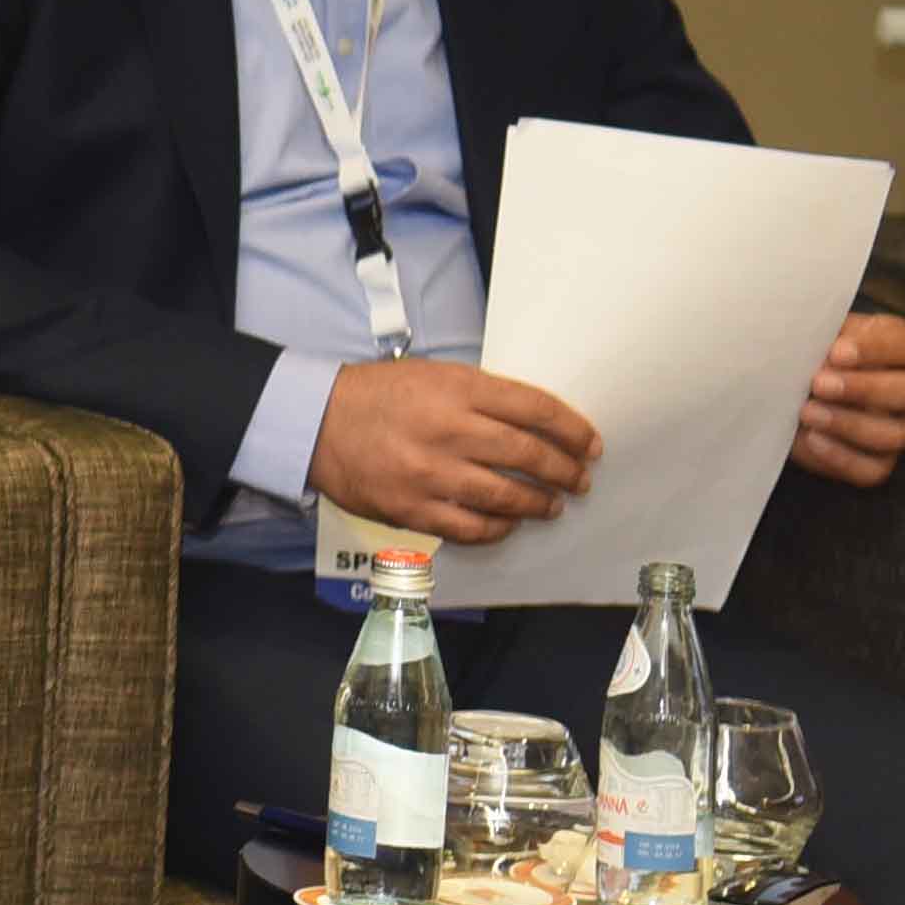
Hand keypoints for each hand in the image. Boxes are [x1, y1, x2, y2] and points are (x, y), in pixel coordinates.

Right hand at [309, 359, 598, 547]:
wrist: (315, 422)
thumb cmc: (378, 394)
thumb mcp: (434, 376)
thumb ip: (481, 397)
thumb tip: (533, 424)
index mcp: (457, 389)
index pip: (534, 409)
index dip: (572, 429)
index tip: (589, 443)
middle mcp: (448, 430)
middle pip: (528, 455)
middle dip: (564, 469)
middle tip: (579, 479)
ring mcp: (430, 474)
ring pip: (506, 496)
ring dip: (539, 503)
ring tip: (552, 505)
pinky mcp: (413, 509)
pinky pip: (471, 528)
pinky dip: (498, 528)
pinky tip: (509, 523)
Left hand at [788, 309, 904, 489]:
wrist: (789, 389)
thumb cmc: (810, 353)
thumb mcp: (816, 336)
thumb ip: (820, 336)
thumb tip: (807, 345)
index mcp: (899, 347)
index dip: (874, 349)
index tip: (836, 352)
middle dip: (863, 388)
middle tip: (819, 384)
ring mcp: (899, 427)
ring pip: (895, 434)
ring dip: (849, 424)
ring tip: (807, 412)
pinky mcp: (880, 461)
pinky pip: (872, 469)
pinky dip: (841, 457)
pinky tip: (812, 439)